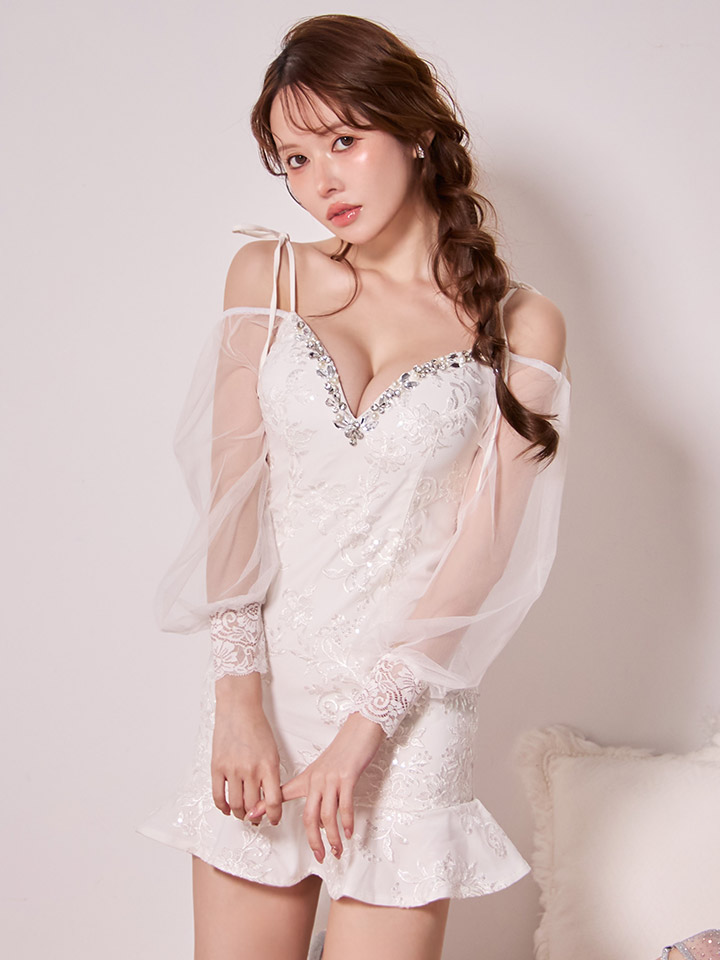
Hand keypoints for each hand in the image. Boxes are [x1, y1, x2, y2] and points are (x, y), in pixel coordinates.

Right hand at [211, 687, 282, 825]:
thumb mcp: (272, 751)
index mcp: (268, 765)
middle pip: (253, 806)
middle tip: (256, 819)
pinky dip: (223, 806)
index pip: (273, 801)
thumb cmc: (257, 728)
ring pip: (236, 804)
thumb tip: (269, 798)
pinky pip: (218, 795)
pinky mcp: (217, 767)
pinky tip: (227, 808)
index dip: (274, 815)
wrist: (239, 708)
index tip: (273, 819)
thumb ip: (271, 775)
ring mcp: (232, 769)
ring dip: (240, 814)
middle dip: (256, 817)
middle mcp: (250, 769)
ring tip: (242, 814)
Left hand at [245, 711, 384, 860]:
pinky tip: (349, 832)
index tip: (251, 817)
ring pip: (326, 815)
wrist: (359, 730)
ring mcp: (331, 779)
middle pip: (309, 816)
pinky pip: (344, 805)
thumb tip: (315, 811)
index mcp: (308, 778)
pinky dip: (346, 822)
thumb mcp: (323, 768)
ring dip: (333, 837)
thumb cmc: (343, 751)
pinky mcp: (347, 777)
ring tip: (337, 850)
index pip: (283, 793)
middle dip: (314, 840)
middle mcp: (316, 780)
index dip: (266, 805)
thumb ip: (315, 786)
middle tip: (320, 856)